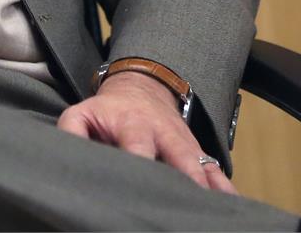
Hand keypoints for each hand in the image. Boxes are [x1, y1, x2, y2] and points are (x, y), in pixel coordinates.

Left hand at [57, 71, 237, 193]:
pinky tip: (232, 208)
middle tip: (187, 206)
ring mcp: (184, 143)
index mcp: (133, 124)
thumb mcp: (82, 114)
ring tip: (213, 214)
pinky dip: (225, 189)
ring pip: (203, 167)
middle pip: (180, 158)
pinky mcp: (197, 152)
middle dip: (186, 181)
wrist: (142, 86)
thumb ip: (71, 134)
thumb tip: (68, 158)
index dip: (141, 165)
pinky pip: (216, 171)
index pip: (138, 147)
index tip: (141, 190)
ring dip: (209, 189)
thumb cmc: (107, 110)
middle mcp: (164, 133)